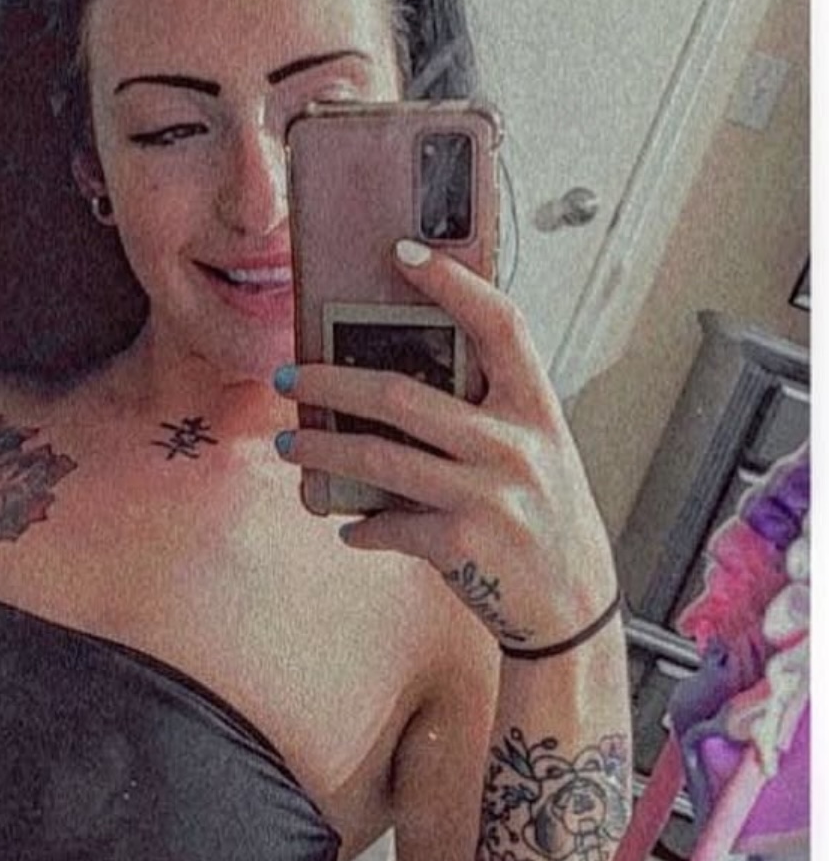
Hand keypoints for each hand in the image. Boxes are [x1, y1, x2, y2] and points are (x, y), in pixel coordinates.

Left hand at [275, 242, 616, 648]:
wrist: (571, 607)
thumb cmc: (547, 523)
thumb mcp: (537, 456)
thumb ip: (488, 419)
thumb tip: (399, 394)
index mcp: (537, 411)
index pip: (500, 326)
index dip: (454, 284)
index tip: (403, 253)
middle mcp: (516, 446)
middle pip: (404, 394)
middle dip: (331, 381)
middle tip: (289, 375)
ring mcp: (490, 496)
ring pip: (380, 458)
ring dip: (323, 448)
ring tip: (292, 442)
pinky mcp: (463, 545)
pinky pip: (389, 525)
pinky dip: (362, 526)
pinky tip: (349, 525)